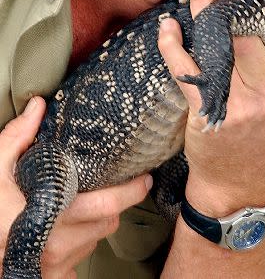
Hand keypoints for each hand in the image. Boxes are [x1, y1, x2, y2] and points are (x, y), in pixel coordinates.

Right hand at [0, 97, 150, 277]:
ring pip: (100, 235)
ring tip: (91, 202)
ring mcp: (57, 262)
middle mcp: (55, 242)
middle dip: (122, 201)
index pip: (105, 206)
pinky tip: (76, 228)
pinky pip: (86, 255)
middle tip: (136, 183)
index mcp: (46, 213)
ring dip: (101, 219)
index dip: (130, 191)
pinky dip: (86, 240)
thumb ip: (17, 139)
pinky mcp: (56, 274)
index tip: (144, 177)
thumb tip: (38, 106)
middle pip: (109, 219)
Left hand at [157, 0, 264, 214]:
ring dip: (202, 13)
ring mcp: (241, 103)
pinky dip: (171, 45)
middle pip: (250, 37)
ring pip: (217, 46)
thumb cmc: (264, 128)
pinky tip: (167, 26)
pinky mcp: (208, 110)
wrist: (239, 178)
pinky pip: (187, 69)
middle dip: (232, 3)